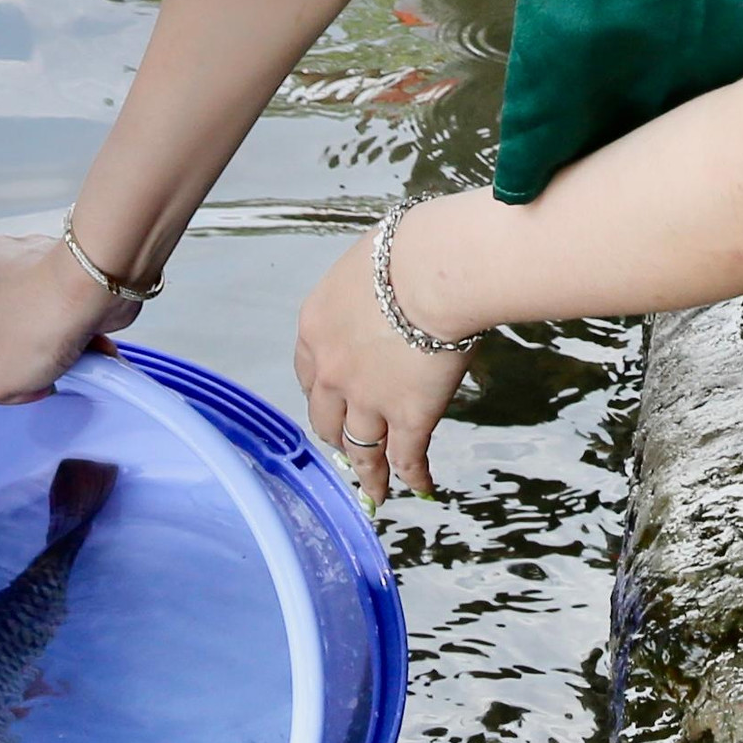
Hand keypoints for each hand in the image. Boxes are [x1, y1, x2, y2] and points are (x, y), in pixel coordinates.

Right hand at [0, 234, 139, 404]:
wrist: (102, 279)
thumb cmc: (44, 315)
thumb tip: (16, 385)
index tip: (3, 379)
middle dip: (22, 357)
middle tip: (38, 370)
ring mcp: (30, 260)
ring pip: (34, 322)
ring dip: (54, 347)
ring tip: (70, 358)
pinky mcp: (65, 266)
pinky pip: (63, 308)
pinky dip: (77, 330)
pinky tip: (92, 345)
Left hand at [294, 228, 469, 507]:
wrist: (435, 271)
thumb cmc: (409, 251)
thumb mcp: (367, 264)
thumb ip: (367, 291)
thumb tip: (391, 288)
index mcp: (314, 328)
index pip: (306, 372)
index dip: (320, 391)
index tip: (329, 401)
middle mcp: (331, 372)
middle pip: (325, 417)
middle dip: (336, 434)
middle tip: (346, 446)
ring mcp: (367, 399)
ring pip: (360, 448)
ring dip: (367, 471)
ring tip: (374, 491)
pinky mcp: (408, 416)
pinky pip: (407, 456)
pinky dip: (413, 474)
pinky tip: (422, 486)